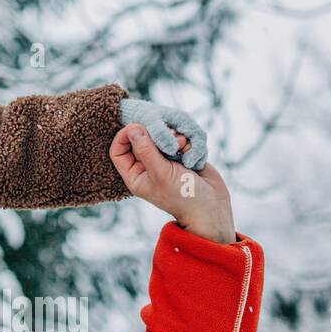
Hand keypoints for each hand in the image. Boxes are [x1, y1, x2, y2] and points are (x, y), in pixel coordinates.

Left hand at [109, 124, 236, 243]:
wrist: (212, 206)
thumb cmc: (183, 195)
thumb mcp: (160, 172)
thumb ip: (145, 150)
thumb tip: (132, 128)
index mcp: (135, 175)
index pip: (118, 151)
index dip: (124, 136)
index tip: (137, 125)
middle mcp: (147, 167)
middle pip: (141, 140)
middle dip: (156, 136)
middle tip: (170, 139)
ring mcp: (165, 161)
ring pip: (162, 137)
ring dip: (174, 139)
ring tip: (183, 147)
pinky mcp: (182, 156)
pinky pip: (179, 140)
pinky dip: (187, 144)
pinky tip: (192, 156)